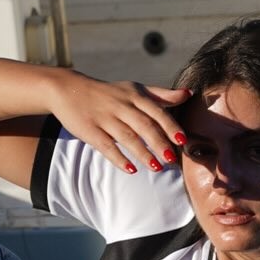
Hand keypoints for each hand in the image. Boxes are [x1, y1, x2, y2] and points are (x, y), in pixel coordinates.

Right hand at [43, 70, 189, 174]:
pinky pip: (106, 146)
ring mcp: (104, 118)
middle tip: (172, 159)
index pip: (156, 111)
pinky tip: (131, 170)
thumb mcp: (134, 89)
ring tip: (157, 168)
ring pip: (127, 137)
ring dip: (143, 153)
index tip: (182, 141)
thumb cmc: (108, 93)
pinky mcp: (90, 131)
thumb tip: (189, 94)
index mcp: (134, 96)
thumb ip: (161, 95)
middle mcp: (121, 106)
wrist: (70, 90)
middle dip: (159, 142)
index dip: (170, 126)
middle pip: (143, 125)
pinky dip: (119, 158)